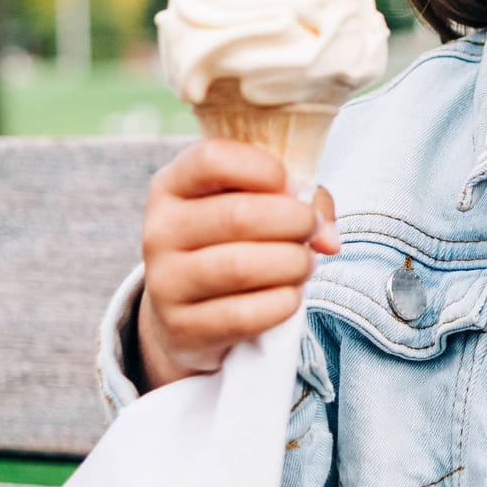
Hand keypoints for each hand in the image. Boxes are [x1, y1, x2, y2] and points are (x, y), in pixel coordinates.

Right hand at [134, 138, 339, 389]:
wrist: (189, 311)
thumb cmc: (235, 241)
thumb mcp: (255, 203)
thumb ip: (301, 200)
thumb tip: (328, 239)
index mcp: (172, 186)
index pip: (212, 159)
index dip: (265, 169)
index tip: (291, 187)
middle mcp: (158, 230)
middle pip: (237, 215)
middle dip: (295, 221)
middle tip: (312, 229)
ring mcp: (164, 282)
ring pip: (242, 267)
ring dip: (293, 264)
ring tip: (305, 262)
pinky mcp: (181, 327)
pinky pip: (245, 315)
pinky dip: (283, 302)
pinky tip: (290, 294)